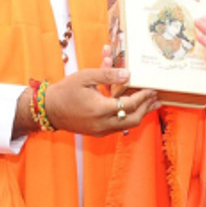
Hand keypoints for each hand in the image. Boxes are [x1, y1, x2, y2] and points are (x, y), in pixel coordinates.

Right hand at [42, 68, 158, 136]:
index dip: (143, 97)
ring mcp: (100, 131)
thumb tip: (127, 73)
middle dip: (146, 109)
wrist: (49, 109)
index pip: (129, 105)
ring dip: (139, 114)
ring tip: (150, 104)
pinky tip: (132, 110)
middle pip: (133, 120)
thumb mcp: (85, 76)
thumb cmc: (66, 90)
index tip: (152, 89)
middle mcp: (102, 124)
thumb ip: (107, 74)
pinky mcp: (97, 133)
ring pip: (127, 126)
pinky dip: (128, 118)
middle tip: (157, 99)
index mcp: (100, 109)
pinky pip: (118, 128)